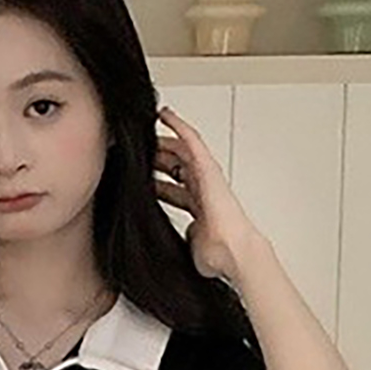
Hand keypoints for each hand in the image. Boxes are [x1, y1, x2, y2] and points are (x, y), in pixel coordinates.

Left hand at [152, 104, 265, 285]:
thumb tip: (163, 239)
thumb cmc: (216, 255)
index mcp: (198, 210)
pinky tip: (164, 114)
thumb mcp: (187, 244)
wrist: (232, 252)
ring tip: (146, 133)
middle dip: (158, 161)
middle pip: (177, 169)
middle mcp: (203, 191)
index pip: (175, 189)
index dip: (159, 183)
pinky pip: (191, 141)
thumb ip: (180, 236)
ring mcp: (206, 178)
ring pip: (181, 153)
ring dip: (164, 143)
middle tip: (138, 153)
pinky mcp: (208, 168)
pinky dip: (178, 126)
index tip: (143, 179)